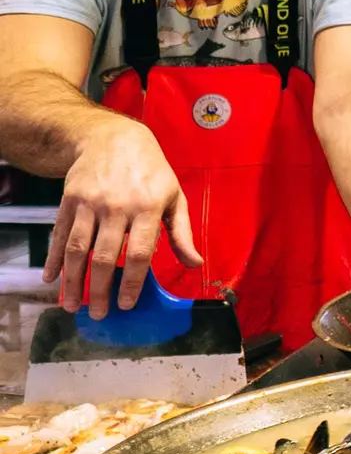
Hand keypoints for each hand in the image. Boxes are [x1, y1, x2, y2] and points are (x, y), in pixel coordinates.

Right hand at [46, 118, 201, 317]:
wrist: (112, 138)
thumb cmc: (151, 172)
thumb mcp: (175, 198)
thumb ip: (182, 234)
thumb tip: (195, 265)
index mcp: (148, 208)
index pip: (138, 253)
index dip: (132, 282)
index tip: (127, 305)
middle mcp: (117, 207)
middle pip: (104, 257)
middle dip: (100, 290)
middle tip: (99, 315)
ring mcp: (89, 203)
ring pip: (78, 249)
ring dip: (73, 281)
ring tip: (72, 306)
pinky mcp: (69, 200)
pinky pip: (60, 234)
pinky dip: (54, 258)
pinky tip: (51, 278)